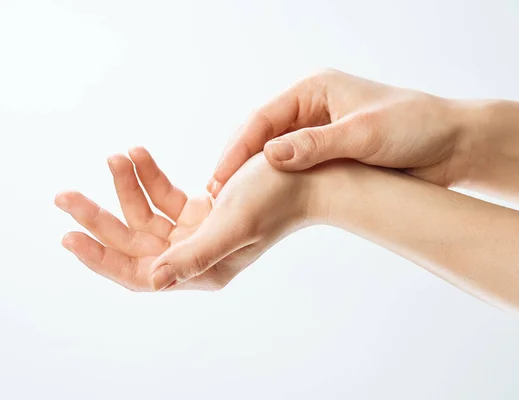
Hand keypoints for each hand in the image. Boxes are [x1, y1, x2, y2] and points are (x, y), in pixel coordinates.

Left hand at [55, 148, 315, 291]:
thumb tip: (152, 282)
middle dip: (100, 218)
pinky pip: (166, 195)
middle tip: (65, 195)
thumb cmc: (279, 200)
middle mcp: (197, 255)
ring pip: (147, 215)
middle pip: (135, 242)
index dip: (103, 259)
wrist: (310, 176)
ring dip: (127, 187)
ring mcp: (199, 231)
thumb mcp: (234, 226)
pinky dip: (151, 176)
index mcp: (203, 270)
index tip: (70, 238)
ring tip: (116, 156)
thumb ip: (193, 257)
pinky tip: (138, 154)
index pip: (140, 274)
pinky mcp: (204, 208)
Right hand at [208, 68, 475, 195]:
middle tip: (216, 198)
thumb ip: (316, 145)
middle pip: (262, 136)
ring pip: (276, 155)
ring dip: (256, 178)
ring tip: (232, 206)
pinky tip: (266, 205)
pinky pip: (296, 170)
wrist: (454, 144)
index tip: (219, 180)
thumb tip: (269, 157)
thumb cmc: (415, 126)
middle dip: (238, 165)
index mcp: (315, 90)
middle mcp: (314, 109)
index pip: (262, 119)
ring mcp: (322, 133)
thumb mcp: (364, 133)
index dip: (237, 150)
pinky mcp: (332, 155)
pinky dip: (279, 186)